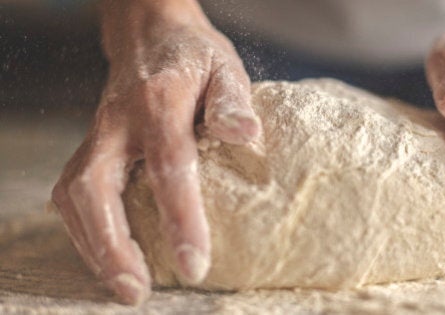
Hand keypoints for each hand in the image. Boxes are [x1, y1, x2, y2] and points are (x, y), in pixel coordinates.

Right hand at [51, 1, 258, 303]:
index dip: (180, 217)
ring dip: (94, 245)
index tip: (193, 263)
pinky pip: (73, 192)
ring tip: (124, 285)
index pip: (168, 165)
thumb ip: (232, 101)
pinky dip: (85, 230)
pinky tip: (107, 256)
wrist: (150, 35)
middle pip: (97, 187)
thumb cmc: (195, 57)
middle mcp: (118, 121)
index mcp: (159, 101)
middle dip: (113, 245)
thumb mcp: (223, 67)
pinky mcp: (90, 146)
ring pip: (75, 194)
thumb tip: (245, 136)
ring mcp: (97, 134)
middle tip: (136, 291)